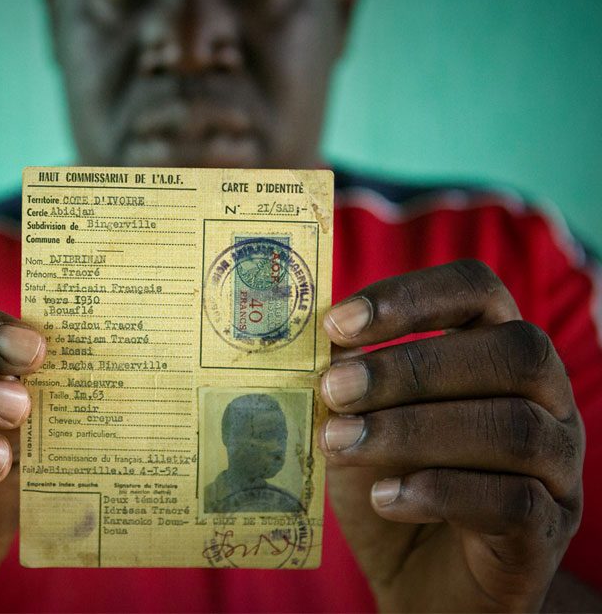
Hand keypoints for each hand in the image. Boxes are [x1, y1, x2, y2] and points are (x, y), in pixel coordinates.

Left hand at [320, 259, 583, 611]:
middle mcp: (545, 398)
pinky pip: (514, 501)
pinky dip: (439, 492)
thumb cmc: (388, 483)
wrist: (420, 582)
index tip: (337, 323)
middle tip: (333, 389)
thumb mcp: (356, 423)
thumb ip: (347, 379)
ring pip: (514, 427)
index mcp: (496, 351)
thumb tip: (315, 341)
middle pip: (510, 352)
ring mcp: (557, 465)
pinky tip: (384, 496)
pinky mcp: (547, 530)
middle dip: (410, 367)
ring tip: (338, 444)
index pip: (477, 290)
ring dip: (411, 431)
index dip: (411, 295)